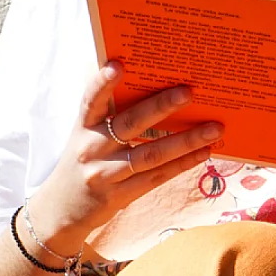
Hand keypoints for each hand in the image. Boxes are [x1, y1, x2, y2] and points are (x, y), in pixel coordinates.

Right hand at [25, 62, 222, 255]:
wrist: (61, 210)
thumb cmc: (82, 163)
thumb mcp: (84, 136)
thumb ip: (106, 114)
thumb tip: (142, 84)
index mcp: (82, 127)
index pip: (91, 100)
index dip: (103, 83)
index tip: (118, 65)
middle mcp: (92, 149)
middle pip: (129, 124)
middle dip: (160, 106)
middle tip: (189, 92)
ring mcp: (106, 174)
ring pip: (150, 155)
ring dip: (185, 141)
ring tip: (214, 129)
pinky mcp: (120, 196)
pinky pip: (157, 177)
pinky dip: (182, 164)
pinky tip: (203, 153)